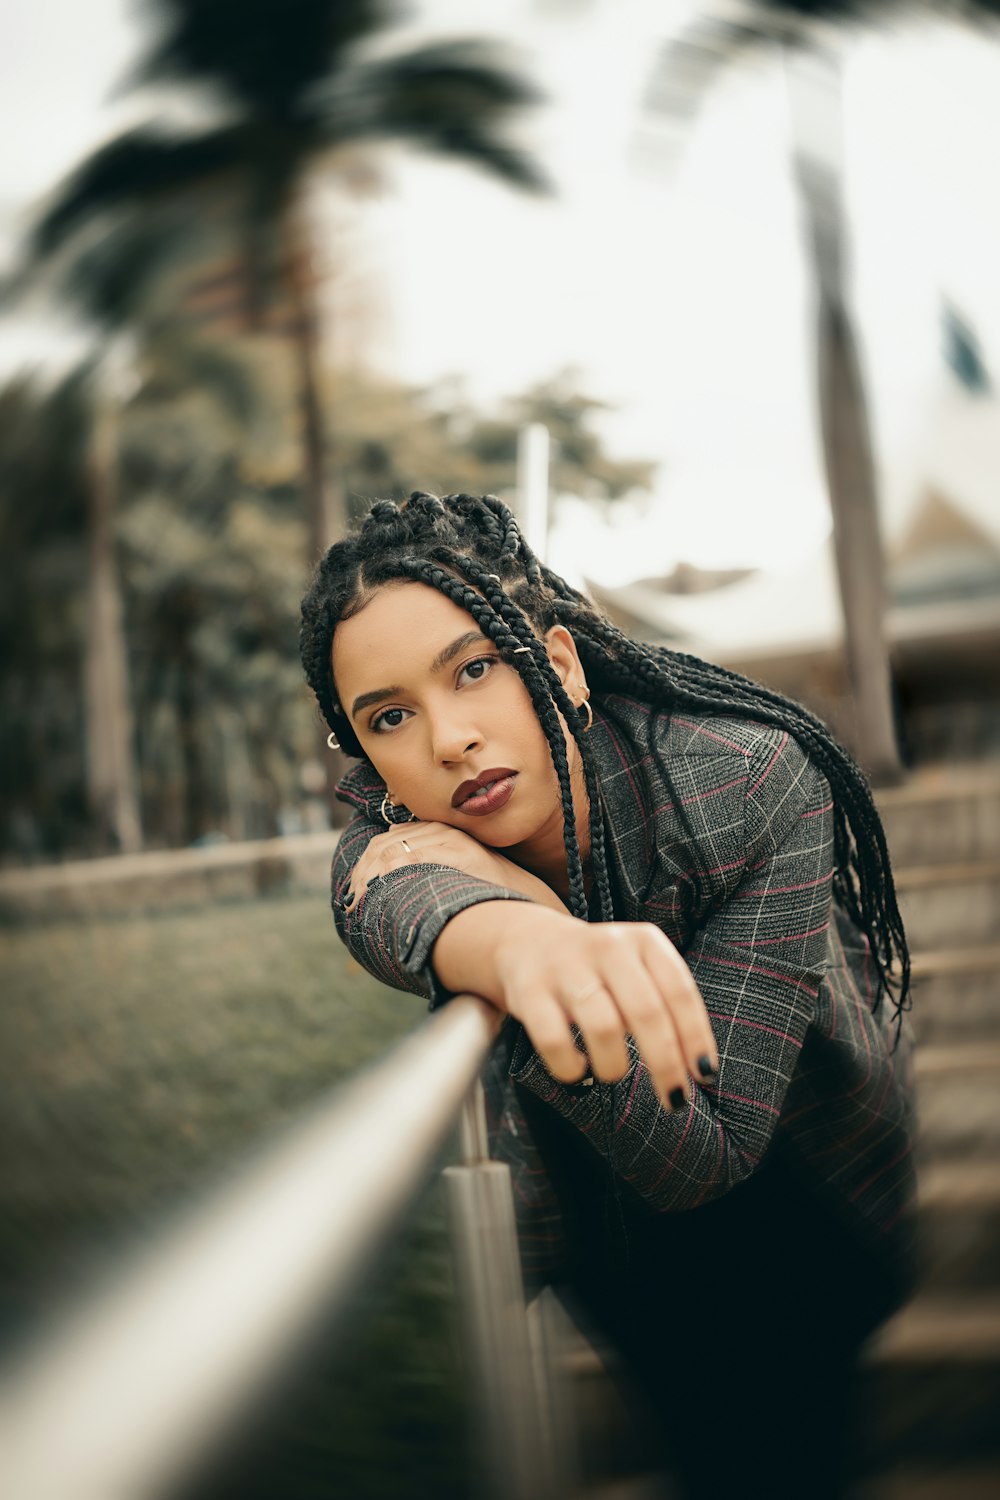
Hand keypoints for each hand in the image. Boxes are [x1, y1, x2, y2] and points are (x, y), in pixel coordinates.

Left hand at [344, 821, 567, 913]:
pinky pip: (411, 858)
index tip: (354, 893)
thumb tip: (391, 880)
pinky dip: (388, 877)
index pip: (386, 839)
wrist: (528, 899)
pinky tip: (378, 897)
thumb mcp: (454, 874)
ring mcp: (450, 839)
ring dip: (370, 880)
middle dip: (362, 875)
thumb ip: (427, 868)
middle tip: (352, 904)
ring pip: (391, 851)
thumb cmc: (488, 893)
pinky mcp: (459, 853)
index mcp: (437, 830)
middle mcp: (441, 829)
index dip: (365, 866)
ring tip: (359, 906)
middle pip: (383, 845)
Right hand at [436, 903, 718, 1109]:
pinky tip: (577, 1069)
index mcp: (644, 941)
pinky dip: (570, 1067)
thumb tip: (699, 1068)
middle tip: (674, 1099)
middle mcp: (607, 947)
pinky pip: (554, 1040)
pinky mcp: (529, 991)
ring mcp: (566, 967)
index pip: (679, 991)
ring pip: (603, 1027)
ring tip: (613, 1074)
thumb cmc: (601, 970)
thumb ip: (667, 1004)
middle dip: (665, 1063)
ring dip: (615, 1066)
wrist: (528, 941)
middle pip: (646, 1011)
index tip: (704, 1074)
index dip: (695, 1037)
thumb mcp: (639, 968)